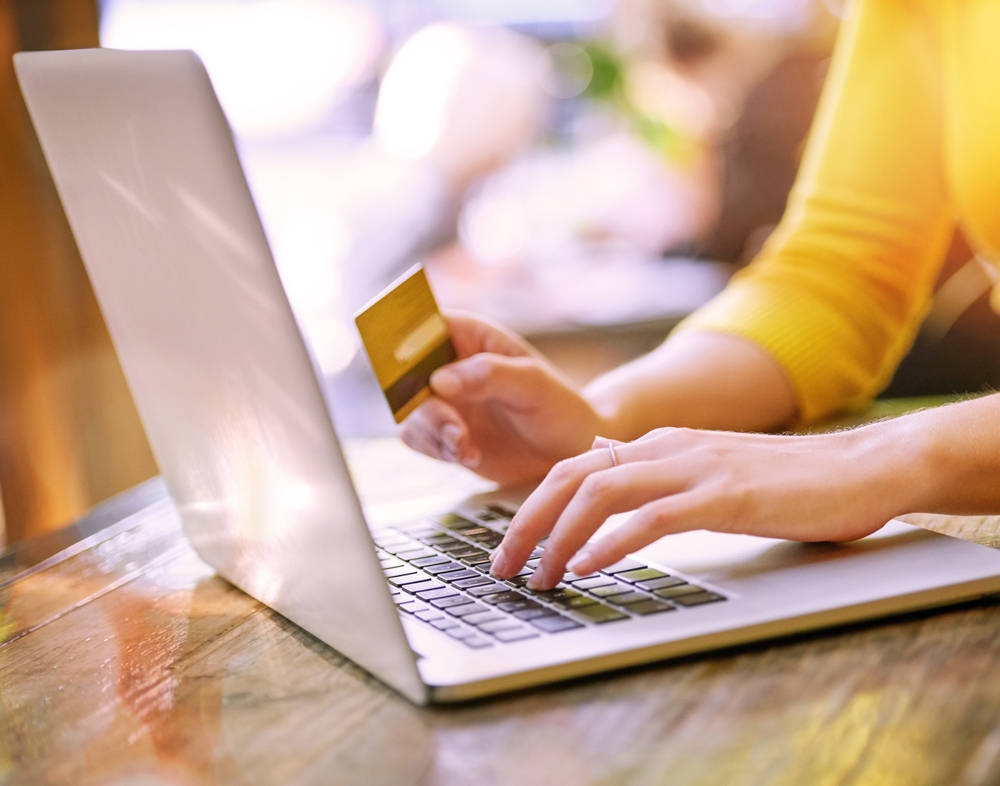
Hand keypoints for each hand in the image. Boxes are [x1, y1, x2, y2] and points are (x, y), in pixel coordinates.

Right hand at [401, 311, 607, 484]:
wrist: (569, 449)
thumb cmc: (559, 406)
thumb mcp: (533, 385)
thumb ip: (489, 376)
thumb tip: (439, 381)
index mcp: (467, 335)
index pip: (422, 324)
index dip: (404, 341)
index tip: (417, 372)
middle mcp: (447, 364)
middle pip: (406, 375)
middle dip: (424, 406)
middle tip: (455, 430)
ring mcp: (443, 400)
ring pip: (409, 411)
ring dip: (433, 433)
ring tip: (467, 448)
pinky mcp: (442, 431)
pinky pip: (417, 438)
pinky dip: (436, 450)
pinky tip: (469, 455)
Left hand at [490, 423, 910, 589]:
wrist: (859, 468)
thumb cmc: (785, 480)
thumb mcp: (705, 469)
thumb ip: (654, 473)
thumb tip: (603, 469)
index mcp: (659, 445)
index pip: (574, 468)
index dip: (532, 508)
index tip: (510, 548)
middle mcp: (667, 449)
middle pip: (570, 476)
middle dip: (526, 523)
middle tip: (502, 567)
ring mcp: (694, 469)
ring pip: (600, 494)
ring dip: (559, 538)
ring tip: (539, 577)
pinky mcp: (724, 496)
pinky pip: (651, 518)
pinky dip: (611, 543)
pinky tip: (588, 568)